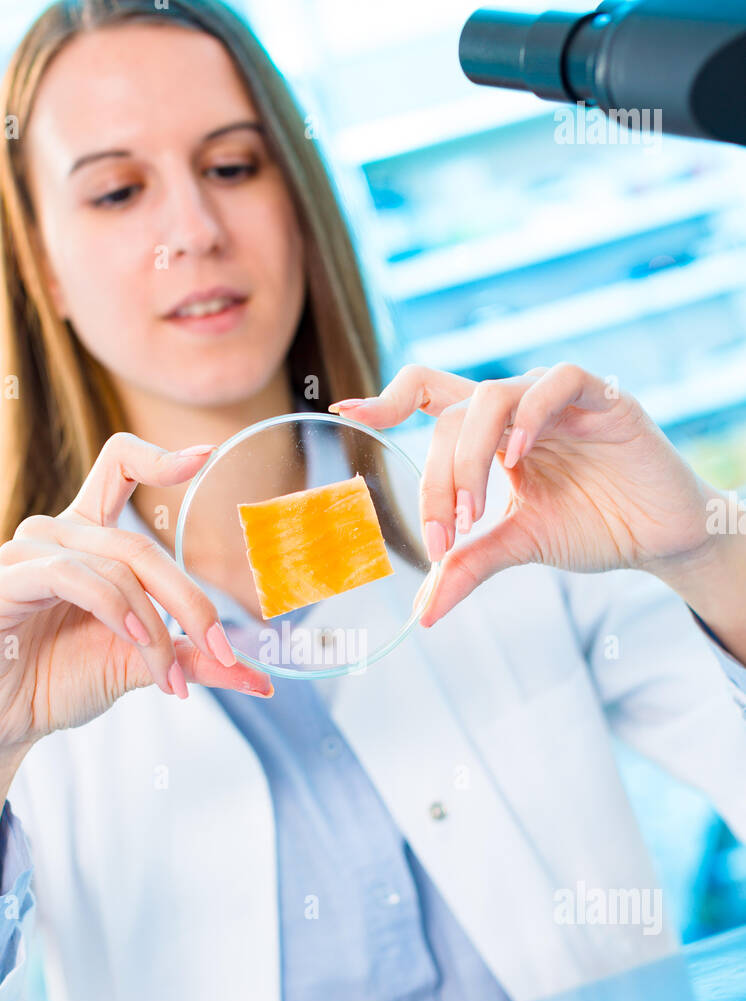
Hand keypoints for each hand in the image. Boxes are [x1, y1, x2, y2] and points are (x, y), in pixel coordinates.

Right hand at [0, 432, 272, 760]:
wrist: (4, 724)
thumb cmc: (62, 682)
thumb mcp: (141, 665)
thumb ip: (194, 659)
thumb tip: (262, 683)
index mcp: (88, 537)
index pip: (119, 466)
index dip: (159, 455)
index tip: (205, 456)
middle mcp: (56, 533)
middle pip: (140, 546)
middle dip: (191, 602)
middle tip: (220, 651)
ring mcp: (24, 552)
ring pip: (116, 568)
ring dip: (154, 627)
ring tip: (167, 677)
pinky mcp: (2, 580)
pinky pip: (73, 577)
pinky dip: (114, 609)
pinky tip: (134, 638)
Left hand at [331, 363, 718, 625]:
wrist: (661, 539)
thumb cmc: (593, 527)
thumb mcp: (520, 546)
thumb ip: (469, 564)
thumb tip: (423, 612)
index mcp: (494, 434)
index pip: (432, 396)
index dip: (389, 396)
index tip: (346, 409)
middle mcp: (519, 409)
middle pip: (453, 417)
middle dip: (437, 480)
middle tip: (445, 536)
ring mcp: (559, 399)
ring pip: (492, 396)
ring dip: (470, 458)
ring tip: (474, 514)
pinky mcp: (603, 398)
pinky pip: (557, 382)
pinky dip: (529, 414)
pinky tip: (518, 455)